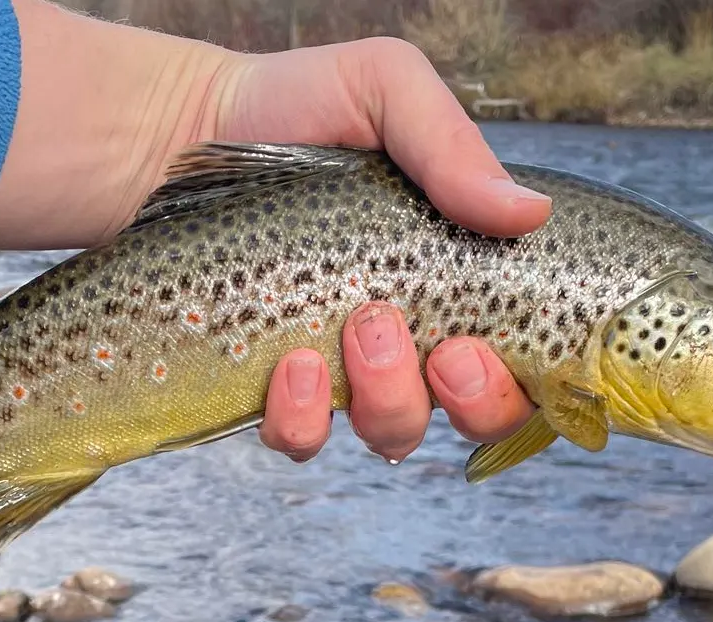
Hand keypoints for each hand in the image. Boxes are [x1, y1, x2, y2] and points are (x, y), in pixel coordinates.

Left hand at [0, 4, 542, 460]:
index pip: (527, 355)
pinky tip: (286, 365)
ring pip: (394, 433)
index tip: (480, 343)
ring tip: (355, 331)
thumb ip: (452, 145)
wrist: (180, 137)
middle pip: (479, 416)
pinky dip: (303, 419)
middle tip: (438, 348)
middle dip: (469, 398)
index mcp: (460, 276)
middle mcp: (417, 335)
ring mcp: (347, 372)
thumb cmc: (293, 109)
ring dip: (388, 400)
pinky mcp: (278, 393)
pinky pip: (305, 440)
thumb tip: (531, 212)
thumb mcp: (382, 90)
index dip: (523, 377)